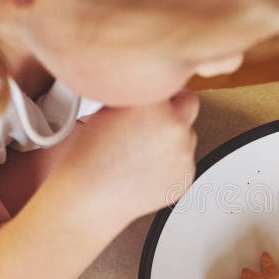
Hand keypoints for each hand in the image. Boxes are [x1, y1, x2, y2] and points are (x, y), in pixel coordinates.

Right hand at [59, 89, 198, 216]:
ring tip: (141, 149)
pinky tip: (146, 167)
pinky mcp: (187, 175)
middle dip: (175, 109)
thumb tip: (150, 87)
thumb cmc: (89, 155)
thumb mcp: (107, 106)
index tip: (155, 96)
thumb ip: (137, 93)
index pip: (174, 84)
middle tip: (154, 119)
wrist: (89, 194)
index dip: (162, 90)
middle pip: (190, 104)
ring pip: (188, 135)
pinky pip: (185, 161)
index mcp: (154, 104)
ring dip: (173, 137)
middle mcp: (174, 126)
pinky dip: (171, 163)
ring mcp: (183, 152)